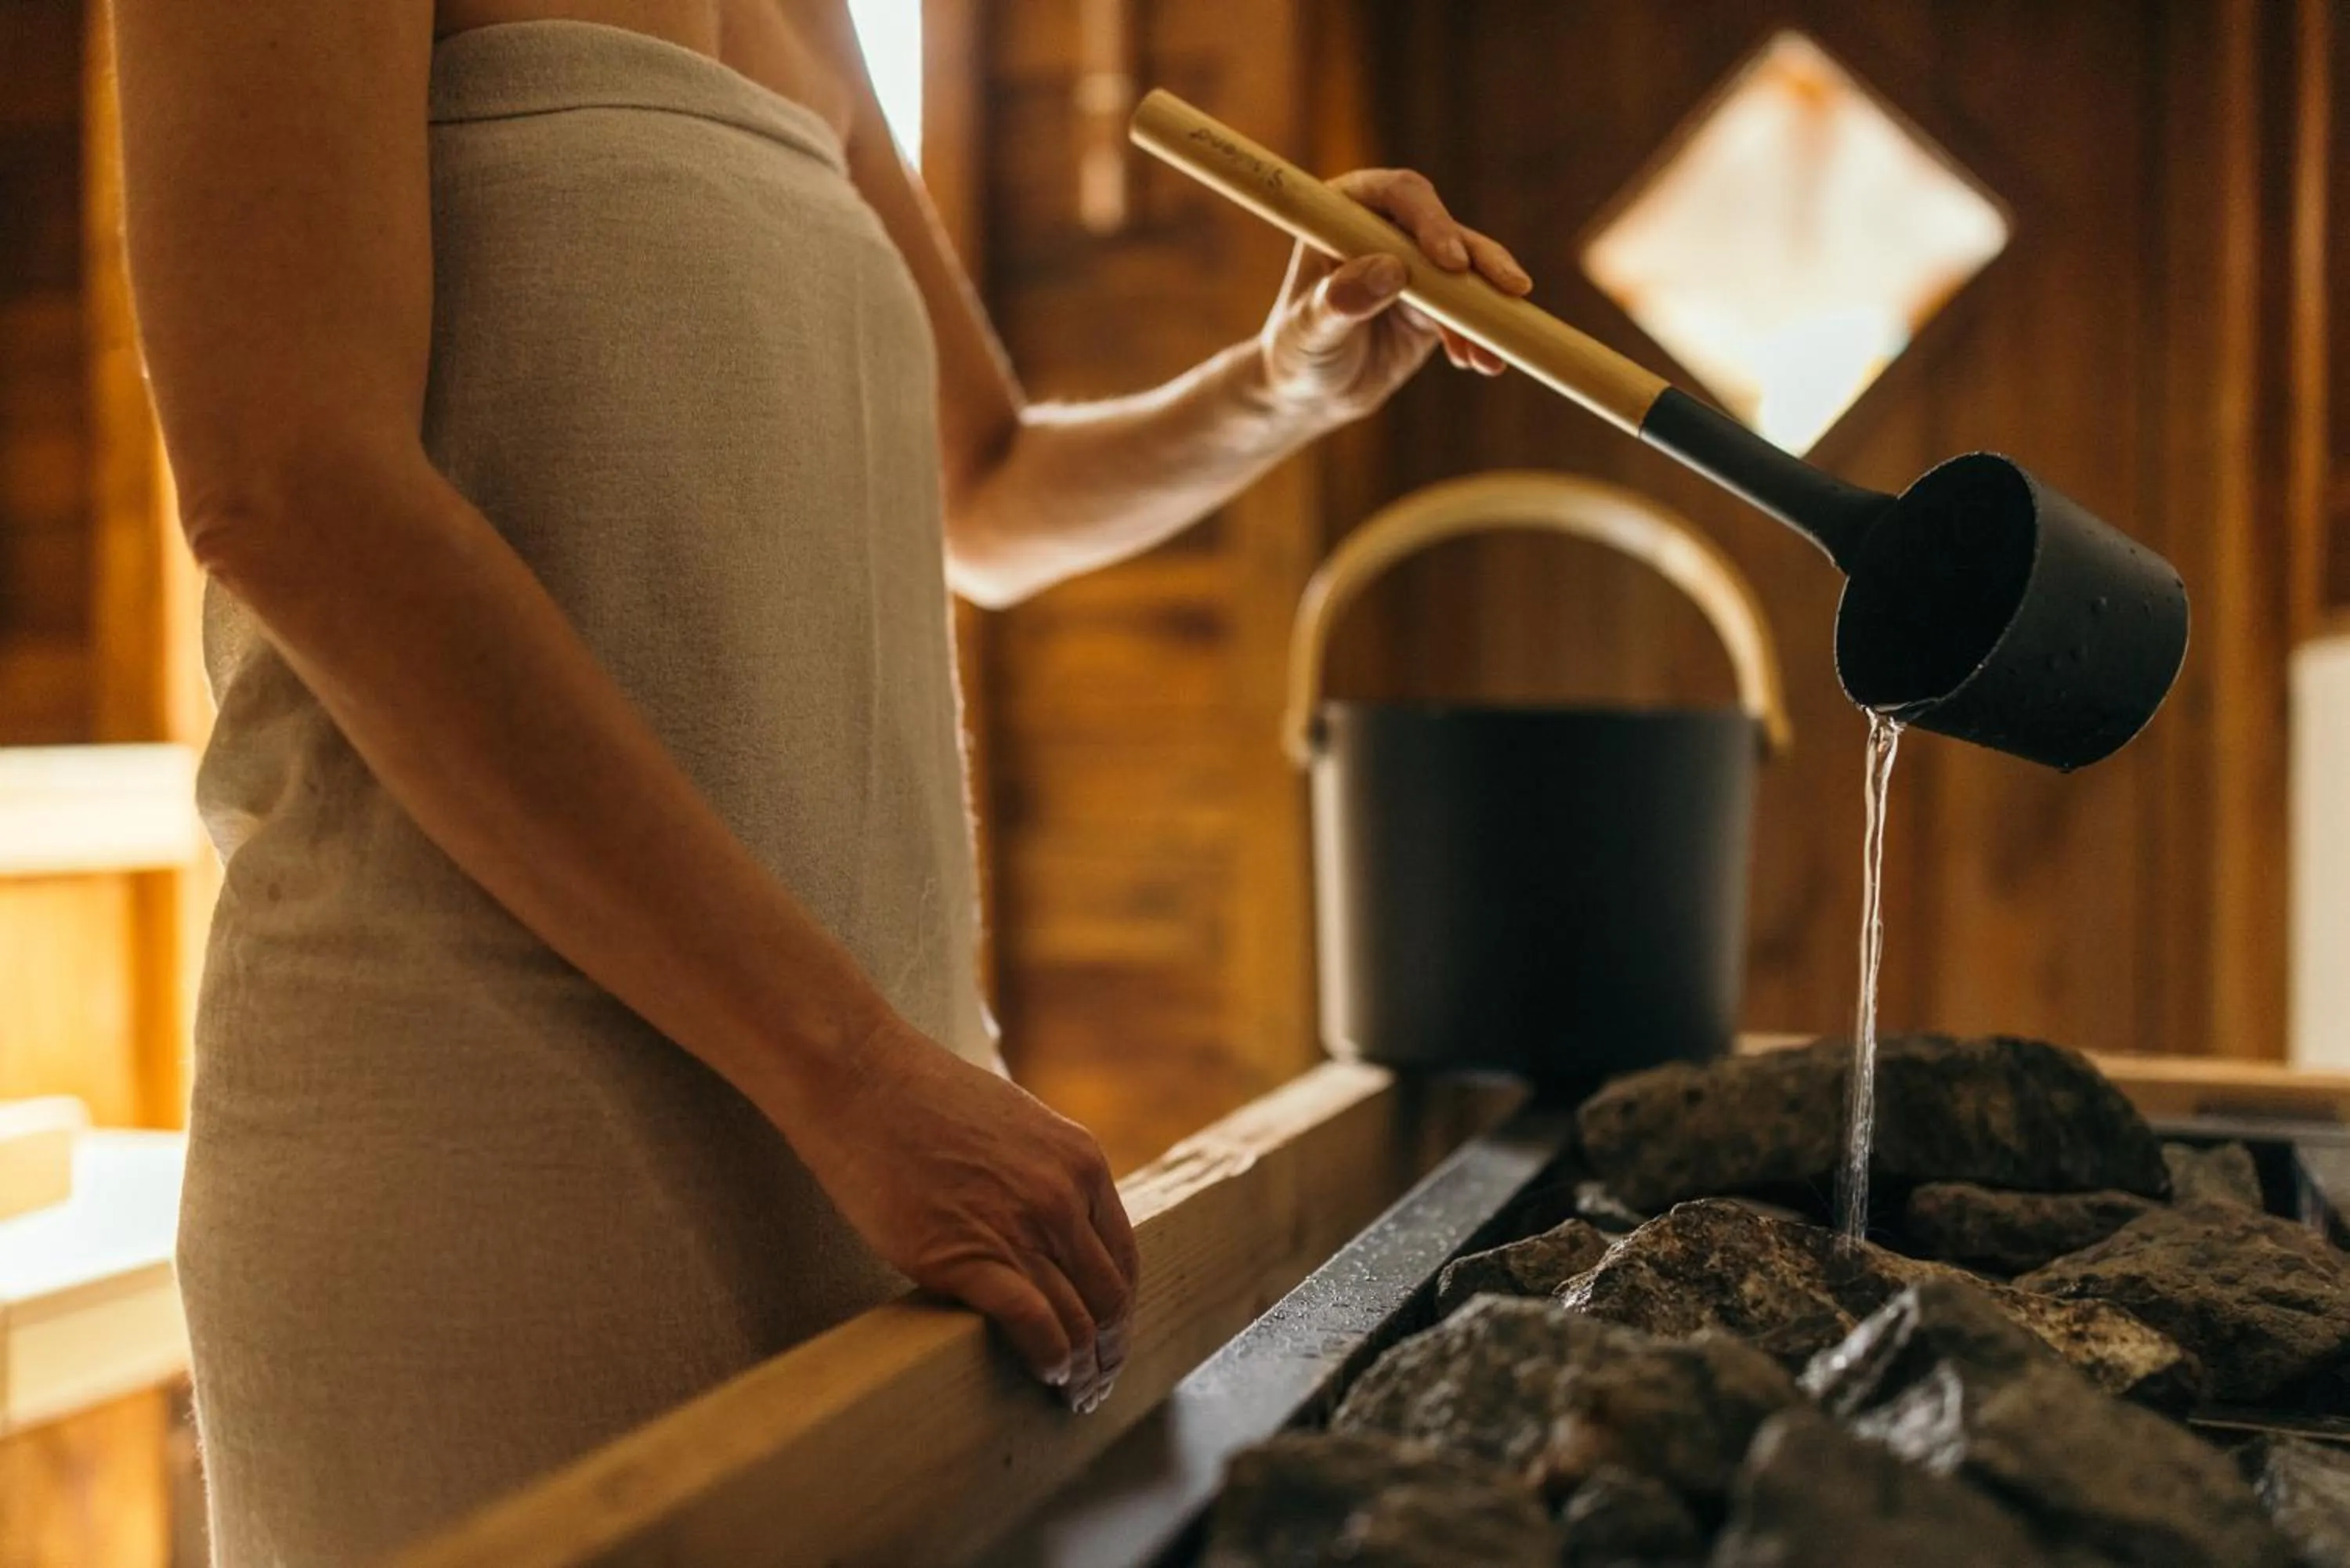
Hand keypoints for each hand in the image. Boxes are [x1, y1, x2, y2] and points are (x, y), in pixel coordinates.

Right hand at [784, 1014, 1139, 1412]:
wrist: (859, 1080)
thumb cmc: (922, 1100)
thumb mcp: (1015, 1125)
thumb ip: (1045, 1176)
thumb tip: (1055, 1233)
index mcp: (1081, 1162)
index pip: (1124, 1257)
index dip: (1121, 1310)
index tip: (1110, 1339)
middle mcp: (1064, 1197)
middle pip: (1109, 1297)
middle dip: (1109, 1350)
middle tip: (1095, 1382)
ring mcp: (1021, 1226)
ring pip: (1078, 1320)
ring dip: (1081, 1369)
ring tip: (1071, 1393)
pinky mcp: (970, 1256)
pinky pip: (1035, 1326)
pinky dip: (1048, 1360)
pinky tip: (1043, 1375)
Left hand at [1256, 168, 1532, 426]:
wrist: (1311, 391)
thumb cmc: (1297, 352)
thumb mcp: (1309, 331)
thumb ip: (1339, 300)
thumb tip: (1389, 270)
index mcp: (1346, 212)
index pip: (1398, 195)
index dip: (1431, 221)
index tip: (1450, 262)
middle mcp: (1386, 228)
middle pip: (1446, 228)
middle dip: (1481, 261)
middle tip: (1510, 290)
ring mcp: (1417, 264)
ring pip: (1468, 271)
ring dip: (1487, 309)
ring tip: (1491, 353)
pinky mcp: (1439, 301)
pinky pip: (1471, 311)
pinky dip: (1480, 336)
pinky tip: (1481, 363)